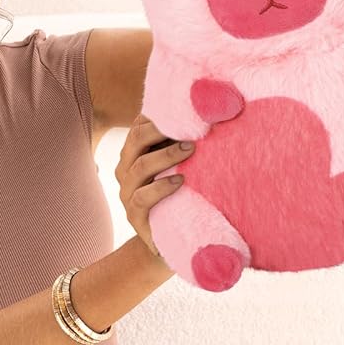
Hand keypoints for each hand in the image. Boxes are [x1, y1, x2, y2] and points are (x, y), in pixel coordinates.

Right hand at [115, 115, 192, 258]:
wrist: (178, 237)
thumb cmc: (184, 193)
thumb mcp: (185, 163)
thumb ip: (187, 141)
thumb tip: (217, 107)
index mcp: (135, 152)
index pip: (140, 125)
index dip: (159, 114)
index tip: (187, 107)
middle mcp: (126, 169)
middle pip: (136, 140)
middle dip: (161, 129)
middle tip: (191, 126)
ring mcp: (127, 193)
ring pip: (138, 167)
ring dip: (165, 156)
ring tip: (190, 149)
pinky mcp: (134, 216)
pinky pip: (142, 198)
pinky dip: (160, 187)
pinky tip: (180, 181)